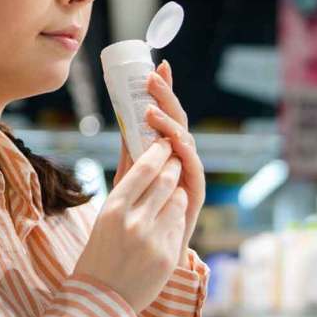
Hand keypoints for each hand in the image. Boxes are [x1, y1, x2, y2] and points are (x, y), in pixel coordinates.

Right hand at [73, 140, 188, 311]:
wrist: (100, 299)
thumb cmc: (99, 253)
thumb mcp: (104, 218)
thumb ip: (125, 188)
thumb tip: (137, 153)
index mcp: (113, 208)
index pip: (145, 168)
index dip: (159, 152)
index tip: (164, 144)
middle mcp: (134, 221)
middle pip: (166, 180)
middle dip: (173, 167)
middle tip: (173, 161)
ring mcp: (153, 239)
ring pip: (179, 200)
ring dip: (177, 193)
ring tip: (170, 194)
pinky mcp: (168, 256)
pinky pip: (179, 225)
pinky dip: (175, 220)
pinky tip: (164, 224)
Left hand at [144, 60, 204, 262]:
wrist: (150, 251)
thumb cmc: (142, 212)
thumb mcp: (131, 175)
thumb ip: (131, 150)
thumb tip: (121, 119)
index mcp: (166, 147)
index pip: (165, 112)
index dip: (164, 90)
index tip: (157, 65)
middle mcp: (181, 155)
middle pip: (177, 119)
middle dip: (166, 96)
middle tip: (152, 77)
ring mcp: (189, 171)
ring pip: (184, 138)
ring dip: (169, 121)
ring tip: (150, 108)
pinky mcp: (195, 190)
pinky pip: (192, 166)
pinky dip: (183, 150)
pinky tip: (173, 139)